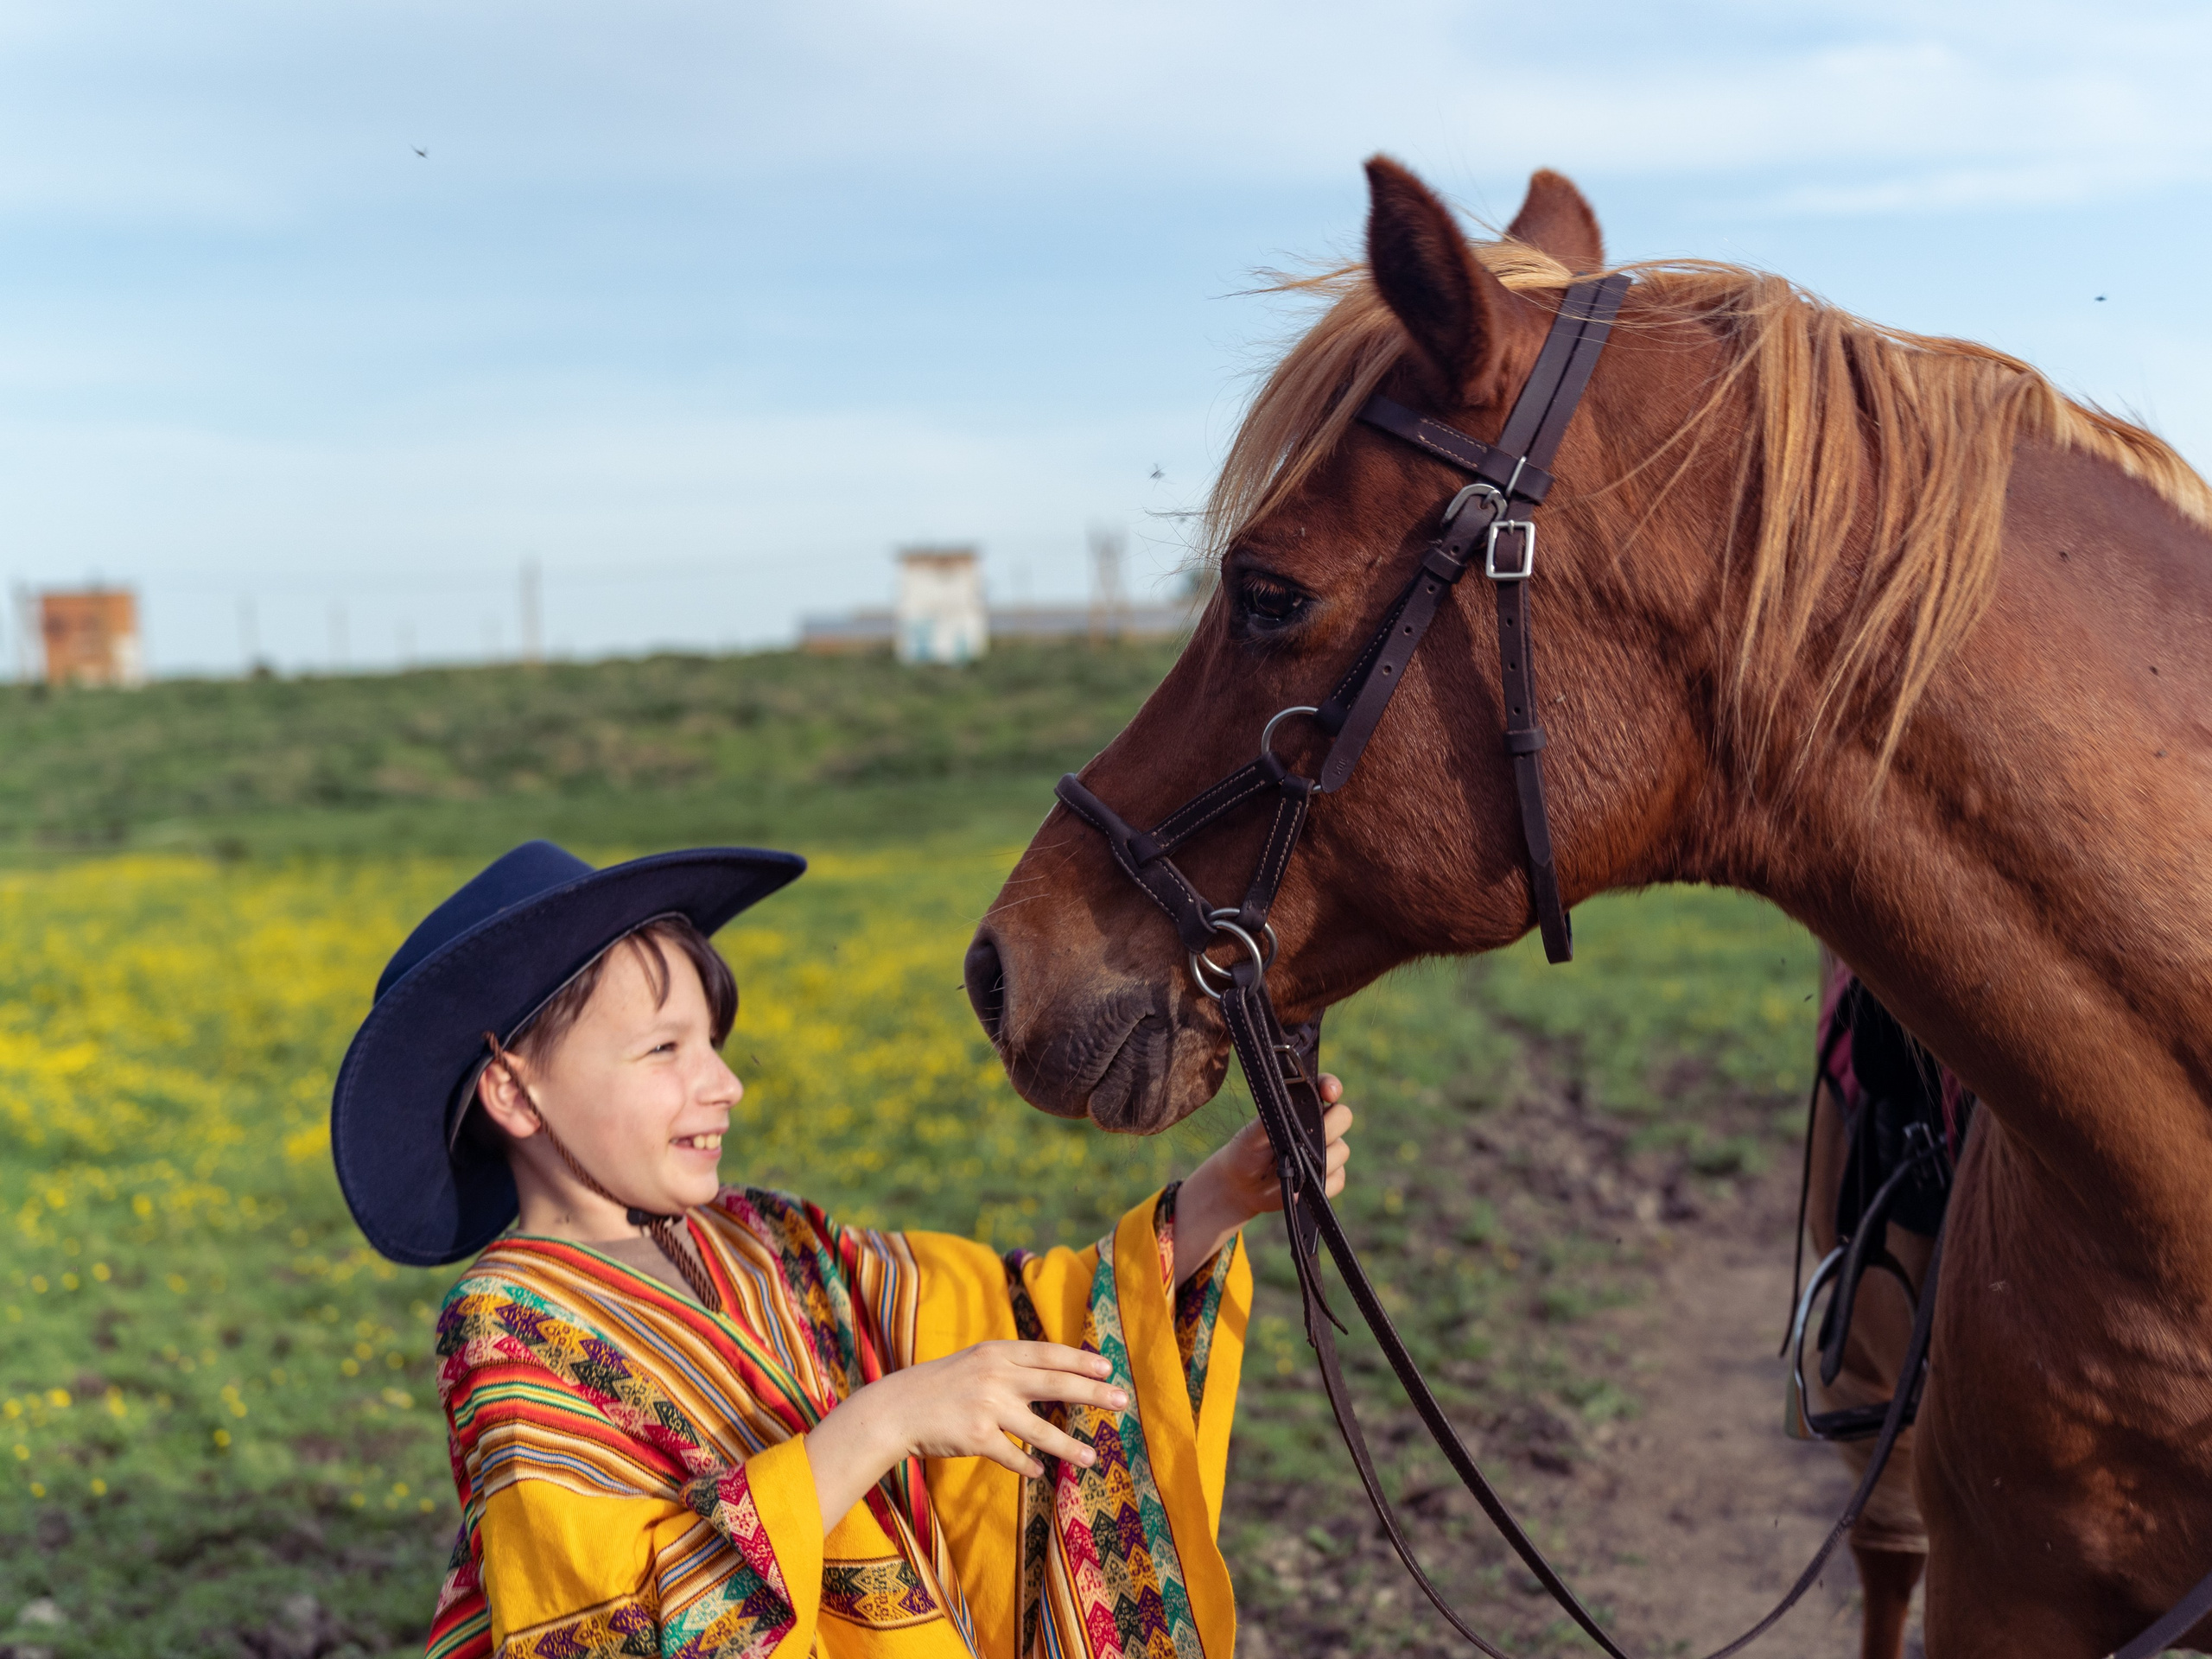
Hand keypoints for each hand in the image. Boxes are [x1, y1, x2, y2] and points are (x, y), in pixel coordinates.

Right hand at [804, 1341, 1124, 1530]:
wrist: (896, 1409)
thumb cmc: (940, 1386)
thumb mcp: (975, 1362)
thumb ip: (1010, 1365)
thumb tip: (1053, 1373)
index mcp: (997, 1352)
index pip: (1050, 1353)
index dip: (1081, 1360)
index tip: (1108, 1368)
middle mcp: (996, 1375)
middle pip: (1057, 1383)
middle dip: (1094, 1394)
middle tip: (1123, 1401)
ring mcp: (987, 1406)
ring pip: (1040, 1429)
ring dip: (1069, 1446)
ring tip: (1092, 1457)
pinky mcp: (976, 1437)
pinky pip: (1013, 1455)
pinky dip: (1029, 1465)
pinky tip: (1042, 1471)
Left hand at [1172, 1074, 1353, 1282]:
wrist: (1238, 1188)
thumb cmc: (1242, 1152)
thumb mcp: (1251, 1135)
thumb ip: (1271, 1121)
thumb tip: (1289, 1112)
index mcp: (1302, 1108)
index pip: (1329, 1089)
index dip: (1333, 1087)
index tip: (1329, 1090)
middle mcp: (1317, 1127)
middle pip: (1344, 1117)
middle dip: (1329, 1125)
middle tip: (1306, 1136)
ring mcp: (1325, 1154)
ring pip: (1342, 1151)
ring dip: (1321, 1159)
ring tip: (1292, 1166)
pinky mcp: (1326, 1182)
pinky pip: (1340, 1181)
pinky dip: (1324, 1186)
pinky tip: (1303, 1187)